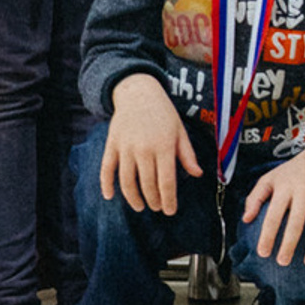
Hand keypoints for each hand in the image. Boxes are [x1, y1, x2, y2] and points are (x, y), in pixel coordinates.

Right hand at [101, 73, 200, 215]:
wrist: (139, 93)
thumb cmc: (163, 113)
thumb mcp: (180, 131)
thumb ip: (188, 154)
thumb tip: (198, 174)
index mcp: (164, 145)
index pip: (167, 181)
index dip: (169, 199)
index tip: (170, 211)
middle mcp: (144, 148)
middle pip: (147, 184)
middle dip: (154, 200)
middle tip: (158, 207)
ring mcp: (125, 147)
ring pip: (126, 181)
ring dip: (133, 198)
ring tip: (140, 206)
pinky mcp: (111, 145)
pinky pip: (106, 169)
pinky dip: (106, 185)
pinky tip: (110, 196)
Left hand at [242, 139, 304, 267]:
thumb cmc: (294, 169)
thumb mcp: (270, 178)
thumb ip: (255, 197)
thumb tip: (246, 219)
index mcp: (285, 188)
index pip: (273, 216)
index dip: (267, 235)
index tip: (263, 252)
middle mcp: (304, 192)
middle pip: (296, 222)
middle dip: (289, 244)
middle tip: (283, 261)